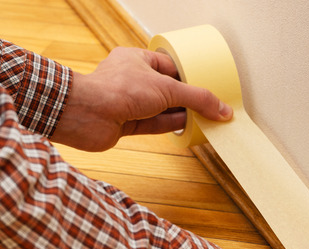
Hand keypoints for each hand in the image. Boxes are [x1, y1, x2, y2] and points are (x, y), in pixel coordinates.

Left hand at [51, 47, 232, 151]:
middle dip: (187, 98)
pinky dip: (170, 126)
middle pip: (167, 89)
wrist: (86, 115)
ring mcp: (128, 102)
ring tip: (204, 118)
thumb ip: (197, 99)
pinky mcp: (125, 123)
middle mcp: (132, 79)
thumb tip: (222, 109)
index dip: (190, 77)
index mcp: (137, 59)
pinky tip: (188, 127)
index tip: (208, 86)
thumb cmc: (116, 90)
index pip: (171, 67)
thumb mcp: (167, 89)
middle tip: (209, 105)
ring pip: (161, 108)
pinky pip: (153, 124)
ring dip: (181, 114)